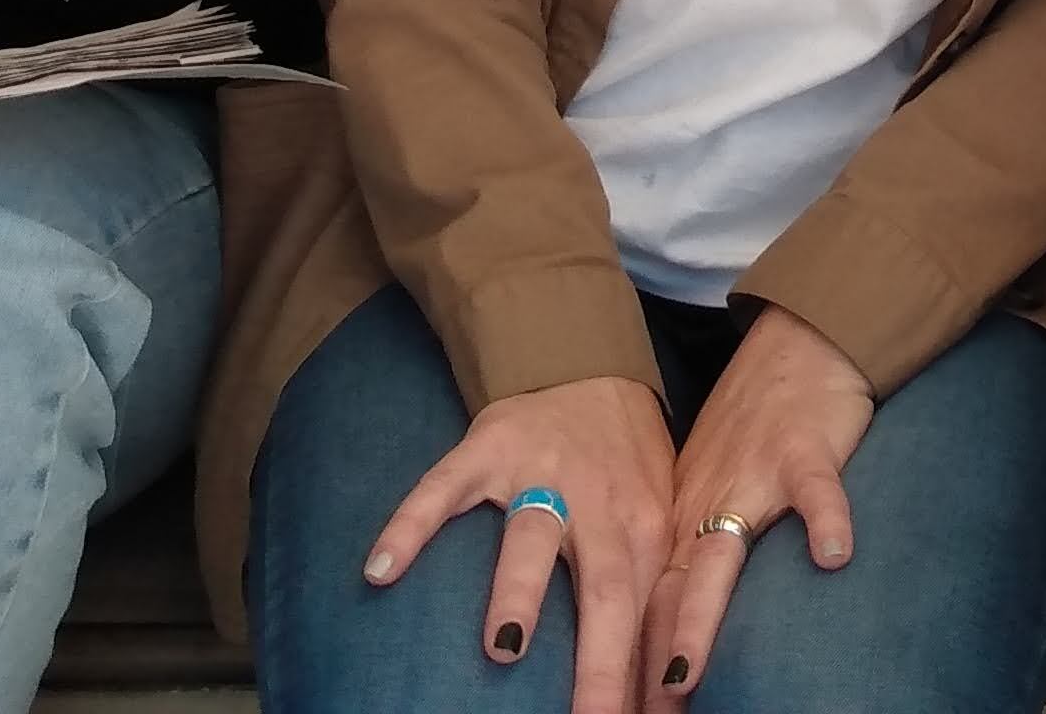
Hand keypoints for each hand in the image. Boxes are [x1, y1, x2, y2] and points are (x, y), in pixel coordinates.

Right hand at [360, 372, 678, 702]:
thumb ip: (653, 591)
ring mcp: (540, 472)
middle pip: (605, 589)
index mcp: (643, 529)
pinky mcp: (487, 447)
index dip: (645, 675)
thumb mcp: (656, 520)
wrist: (591, 364)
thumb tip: (663, 686)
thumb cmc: (627, 463)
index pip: (649, 617)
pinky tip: (382, 570)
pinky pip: (444, 487)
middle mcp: (598, 502)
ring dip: (520, 591)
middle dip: (601, 661)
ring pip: (532, 534)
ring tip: (504, 650)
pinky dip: (413, 524)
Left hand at [639, 306, 874, 701]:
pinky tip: (835, 555)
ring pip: (721, 555)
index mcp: (677, 521)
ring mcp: (752, 478)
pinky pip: (815, 489)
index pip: (645, 607)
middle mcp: (703, 506)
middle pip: (669, 597)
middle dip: (645, 666)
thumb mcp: (706, 488)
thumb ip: (690, 552)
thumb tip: (664, 629)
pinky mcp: (803, 450)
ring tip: (681, 675)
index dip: (627, 665)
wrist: (796, 341)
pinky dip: (823, 519)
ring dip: (699, 617)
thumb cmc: (754, 426)